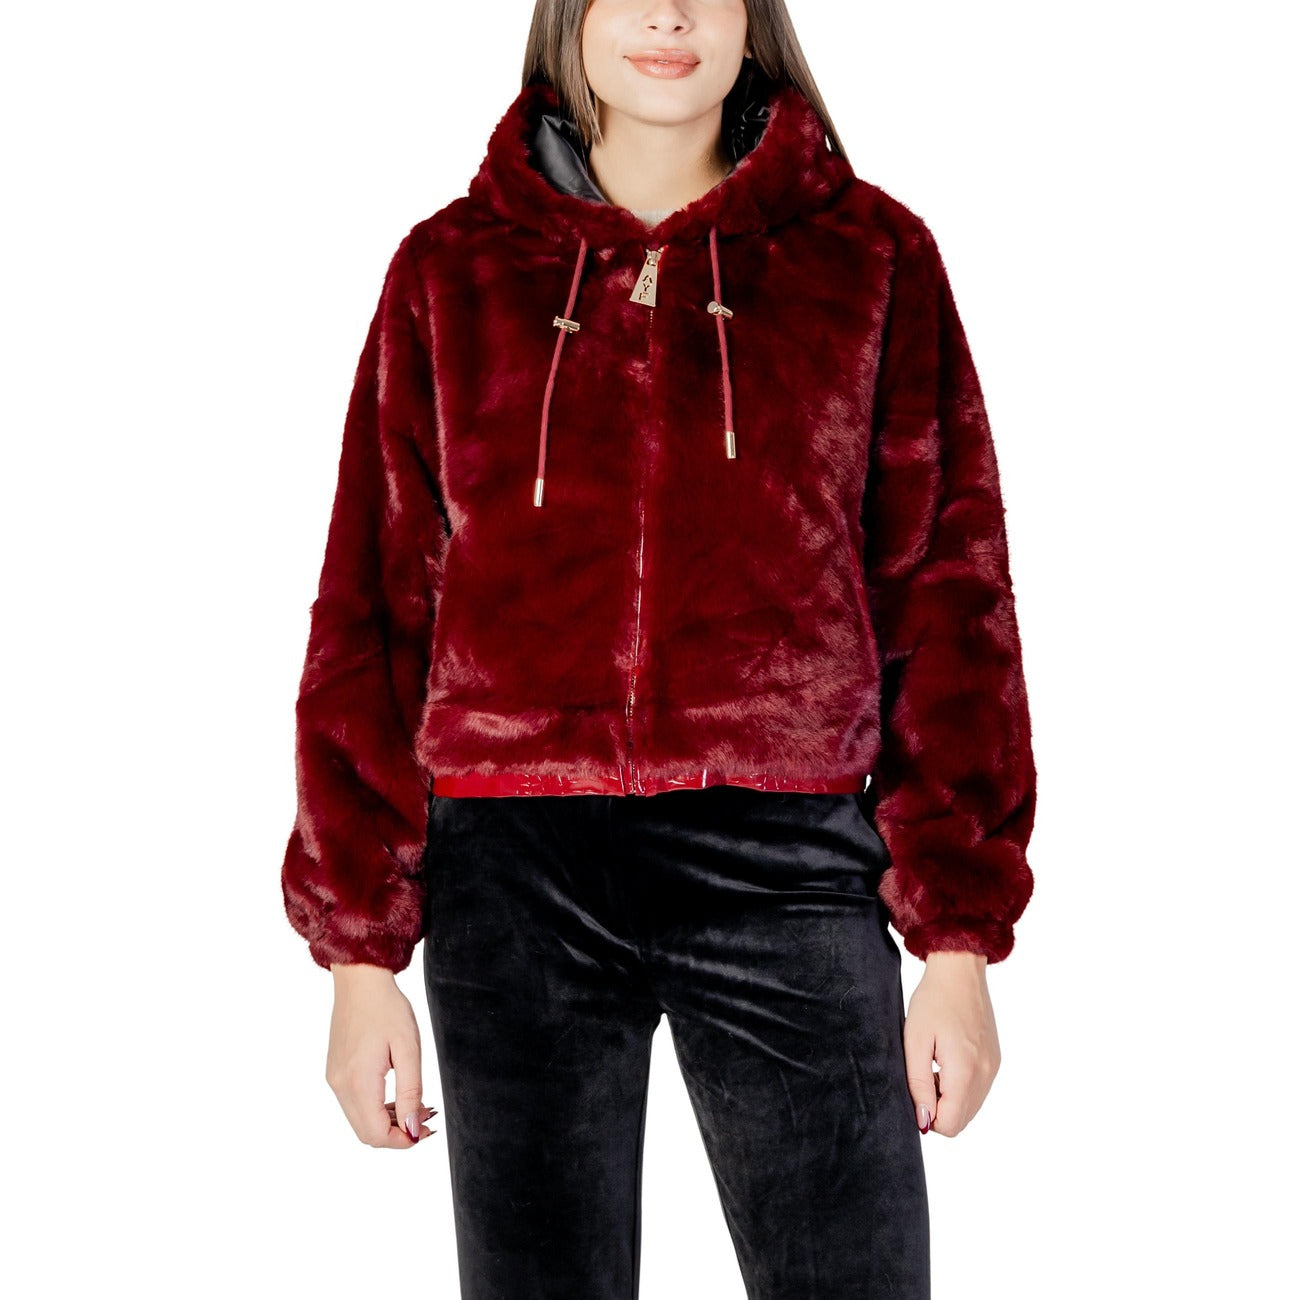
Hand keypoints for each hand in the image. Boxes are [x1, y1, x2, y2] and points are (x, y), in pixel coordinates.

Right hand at [325, 963, 437, 1147]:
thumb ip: (411, 1092)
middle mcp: (340, 1086)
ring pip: (360, 1120)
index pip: (375, 1134)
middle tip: (426, 1117)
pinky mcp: (335, 1071)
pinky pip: (354, 1104)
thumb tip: (412, 1130)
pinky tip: (398, 1094)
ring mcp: (335, 1079)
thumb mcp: (408, 1049)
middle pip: (366, 1133)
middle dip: (397, 1133)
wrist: (360, 981)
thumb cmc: (388, 1009)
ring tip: (417, 1104)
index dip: (402, 1141)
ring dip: (388, 1121)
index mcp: (358, 1082)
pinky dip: (376, 1108)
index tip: (426, 1130)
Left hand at [902, 951, 1000, 1137]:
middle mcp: (985, 1075)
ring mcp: (993, 1068)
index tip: (915, 1090)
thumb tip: (924, 1121)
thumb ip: (918, 1084)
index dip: (927, 1116)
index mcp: (965, 1071)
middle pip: (961, 1120)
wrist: (960, 971)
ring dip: (949, 1098)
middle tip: (923, 1075)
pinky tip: (946, 1061)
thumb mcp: (915, 1041)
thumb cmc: (933, 1001)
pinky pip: (978, 1091)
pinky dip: (960, 1087)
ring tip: (933, 1066)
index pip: (949, 1125)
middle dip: (938, 1108)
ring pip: (970, 1108)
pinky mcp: (995, 1061)